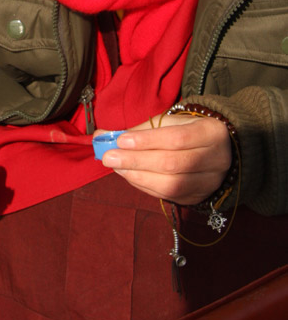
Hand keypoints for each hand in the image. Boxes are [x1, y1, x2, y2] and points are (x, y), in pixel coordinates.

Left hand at [99, 112, 231, 205]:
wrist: (216, 151)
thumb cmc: (187, 131)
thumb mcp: (170, 122)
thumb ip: (140, 129)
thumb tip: (102, 136)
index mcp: (211, 133)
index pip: (177, 138)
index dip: (147, 141)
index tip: (121, 140)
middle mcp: (216, 159)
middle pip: (172, 164)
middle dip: (136, 161)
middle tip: (109, 157)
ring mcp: (209, 182)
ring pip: (171, 185)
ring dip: (137, 176)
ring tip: (117, 167)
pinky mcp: (198, 197)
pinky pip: (168, 196)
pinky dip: (144, 186)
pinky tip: (129, 176)